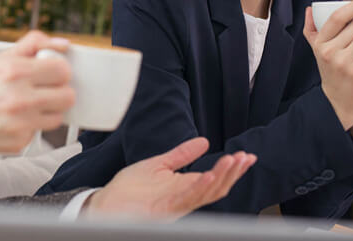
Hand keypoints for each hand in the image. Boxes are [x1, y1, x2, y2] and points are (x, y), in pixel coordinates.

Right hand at [0, 31, 74, 157]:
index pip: (62, 70)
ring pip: (58, 117)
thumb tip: (62, 43)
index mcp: (14, 72)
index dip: (58, 70)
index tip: (50, 73)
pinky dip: (30, 126)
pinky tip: (15, 120)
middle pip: (67, 96)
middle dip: (58, 91)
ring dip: (47, 111)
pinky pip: (40, 132)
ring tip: (27, 105)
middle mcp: (19, 99)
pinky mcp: (19, 142)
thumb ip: (33, 45)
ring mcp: (20, 124)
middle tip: (43, 90)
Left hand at [84, 138, 255, 219]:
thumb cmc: (128, 190)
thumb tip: (204, 142)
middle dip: (233, 173)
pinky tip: (209, 176)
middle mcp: (183, 198)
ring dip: (221, 178)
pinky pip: (186, 199)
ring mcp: (175, 205)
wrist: (105, 205)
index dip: (232, 168)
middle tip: (246, 158)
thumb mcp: (159, 165)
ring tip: (233, 162)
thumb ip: (181, 155)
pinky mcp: (163, 210)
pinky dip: (199, 188)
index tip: (247, 156)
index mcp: (184, 187)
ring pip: (205, 194)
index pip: (215, 178)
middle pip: (216, 187)